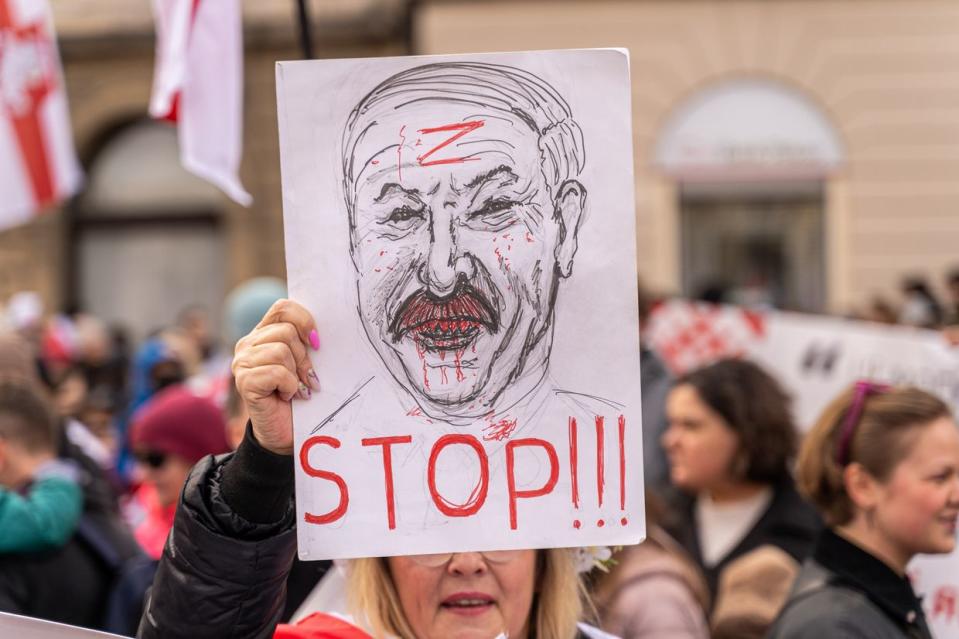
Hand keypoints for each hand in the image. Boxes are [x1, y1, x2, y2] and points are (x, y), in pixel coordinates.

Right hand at [231, 299, 318, 454]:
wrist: (285, 433)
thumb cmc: (298, 395)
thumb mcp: (303, 362)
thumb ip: (304, 341)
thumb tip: (320, 330)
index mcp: (263, 333)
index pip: (283, 308)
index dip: (304, 321)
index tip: (317, 343)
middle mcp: (247, 344)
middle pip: (286, 331)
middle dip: (305, 356)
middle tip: (308, 378)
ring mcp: (242, 363)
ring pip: (281, 351)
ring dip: (297, 374)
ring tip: (297, 389)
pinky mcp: (244, 381)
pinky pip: (277, 372)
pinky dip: (290, 386)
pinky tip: (288, 396)